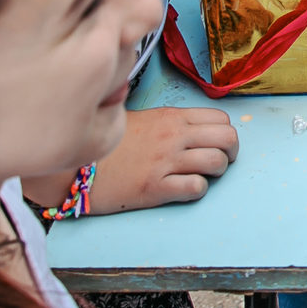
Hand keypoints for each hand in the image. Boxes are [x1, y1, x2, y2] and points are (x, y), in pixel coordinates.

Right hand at [88, 106, 238, 210]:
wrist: (75, 166)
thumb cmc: (107, 145)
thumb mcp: (141, 120)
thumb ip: (169, 122)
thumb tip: (194, 129)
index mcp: (171, 117)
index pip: (220, 118)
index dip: (225, 133)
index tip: (217, 144)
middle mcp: (173, 136)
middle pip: (227, 137)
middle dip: (231, 152)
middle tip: (221, 162)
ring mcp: (165, 161)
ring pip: (217, 162)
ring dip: (217, 172)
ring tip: (203, 176)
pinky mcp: (155, 187)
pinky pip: (196, 188)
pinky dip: (197, 190)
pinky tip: (184, 189)